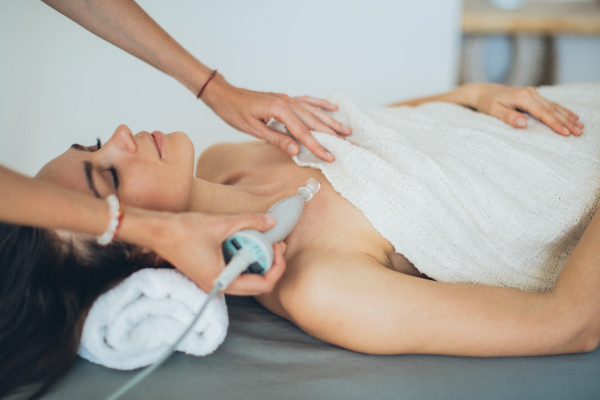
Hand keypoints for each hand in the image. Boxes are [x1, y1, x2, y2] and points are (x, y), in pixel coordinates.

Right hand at [148, 211, 286, 295]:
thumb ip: (250, 222)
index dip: (277, 266)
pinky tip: (245, 243)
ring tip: (261, 241)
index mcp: (223, 281)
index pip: (263, 284)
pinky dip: (244, 260)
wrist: (157, 231)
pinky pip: (234, 273)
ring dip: (257, 262)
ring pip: (246, 279)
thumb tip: (271, 221)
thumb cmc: (183, 231)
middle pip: (257, 285)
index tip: (278, 247)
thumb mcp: (222, 223)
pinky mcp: (209, 273)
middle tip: (274, 244)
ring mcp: (213, 281)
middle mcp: (219, 286)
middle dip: (270, 265)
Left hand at [203, 75, 351, 161]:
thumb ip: (277, 139)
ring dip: (331, 122)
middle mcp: (288, 102)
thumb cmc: (235, 112)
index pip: (303, 133)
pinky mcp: (285, 99)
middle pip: (314, 122)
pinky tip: (332, 108)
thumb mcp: (253, 130)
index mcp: (280, 110)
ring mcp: (288, 99)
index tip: (330, 157)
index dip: (317, 147)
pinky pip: (307, 101)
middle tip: (349, 145)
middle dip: (333, 135)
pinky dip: (321, 105)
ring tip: (347, 131)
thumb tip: (296, 151)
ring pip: (315, 112)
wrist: (225, 95)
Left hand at [467, 83, 583, 135]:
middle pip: (552, 109)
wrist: (482, 91)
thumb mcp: (493, 111)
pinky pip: (551, 104)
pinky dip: (562, 111)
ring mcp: (533, 93)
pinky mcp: (533, 95)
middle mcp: (531, 93)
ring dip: (568, 117)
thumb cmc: (486, 103)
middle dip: (566, 122)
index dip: (555, 124)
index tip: (565, 133)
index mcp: (522, 97)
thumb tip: (523, 124)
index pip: (542, 113)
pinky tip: (572, 116)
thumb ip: (508, 117)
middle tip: (579, 133)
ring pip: (554, 106)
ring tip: (581, 126)